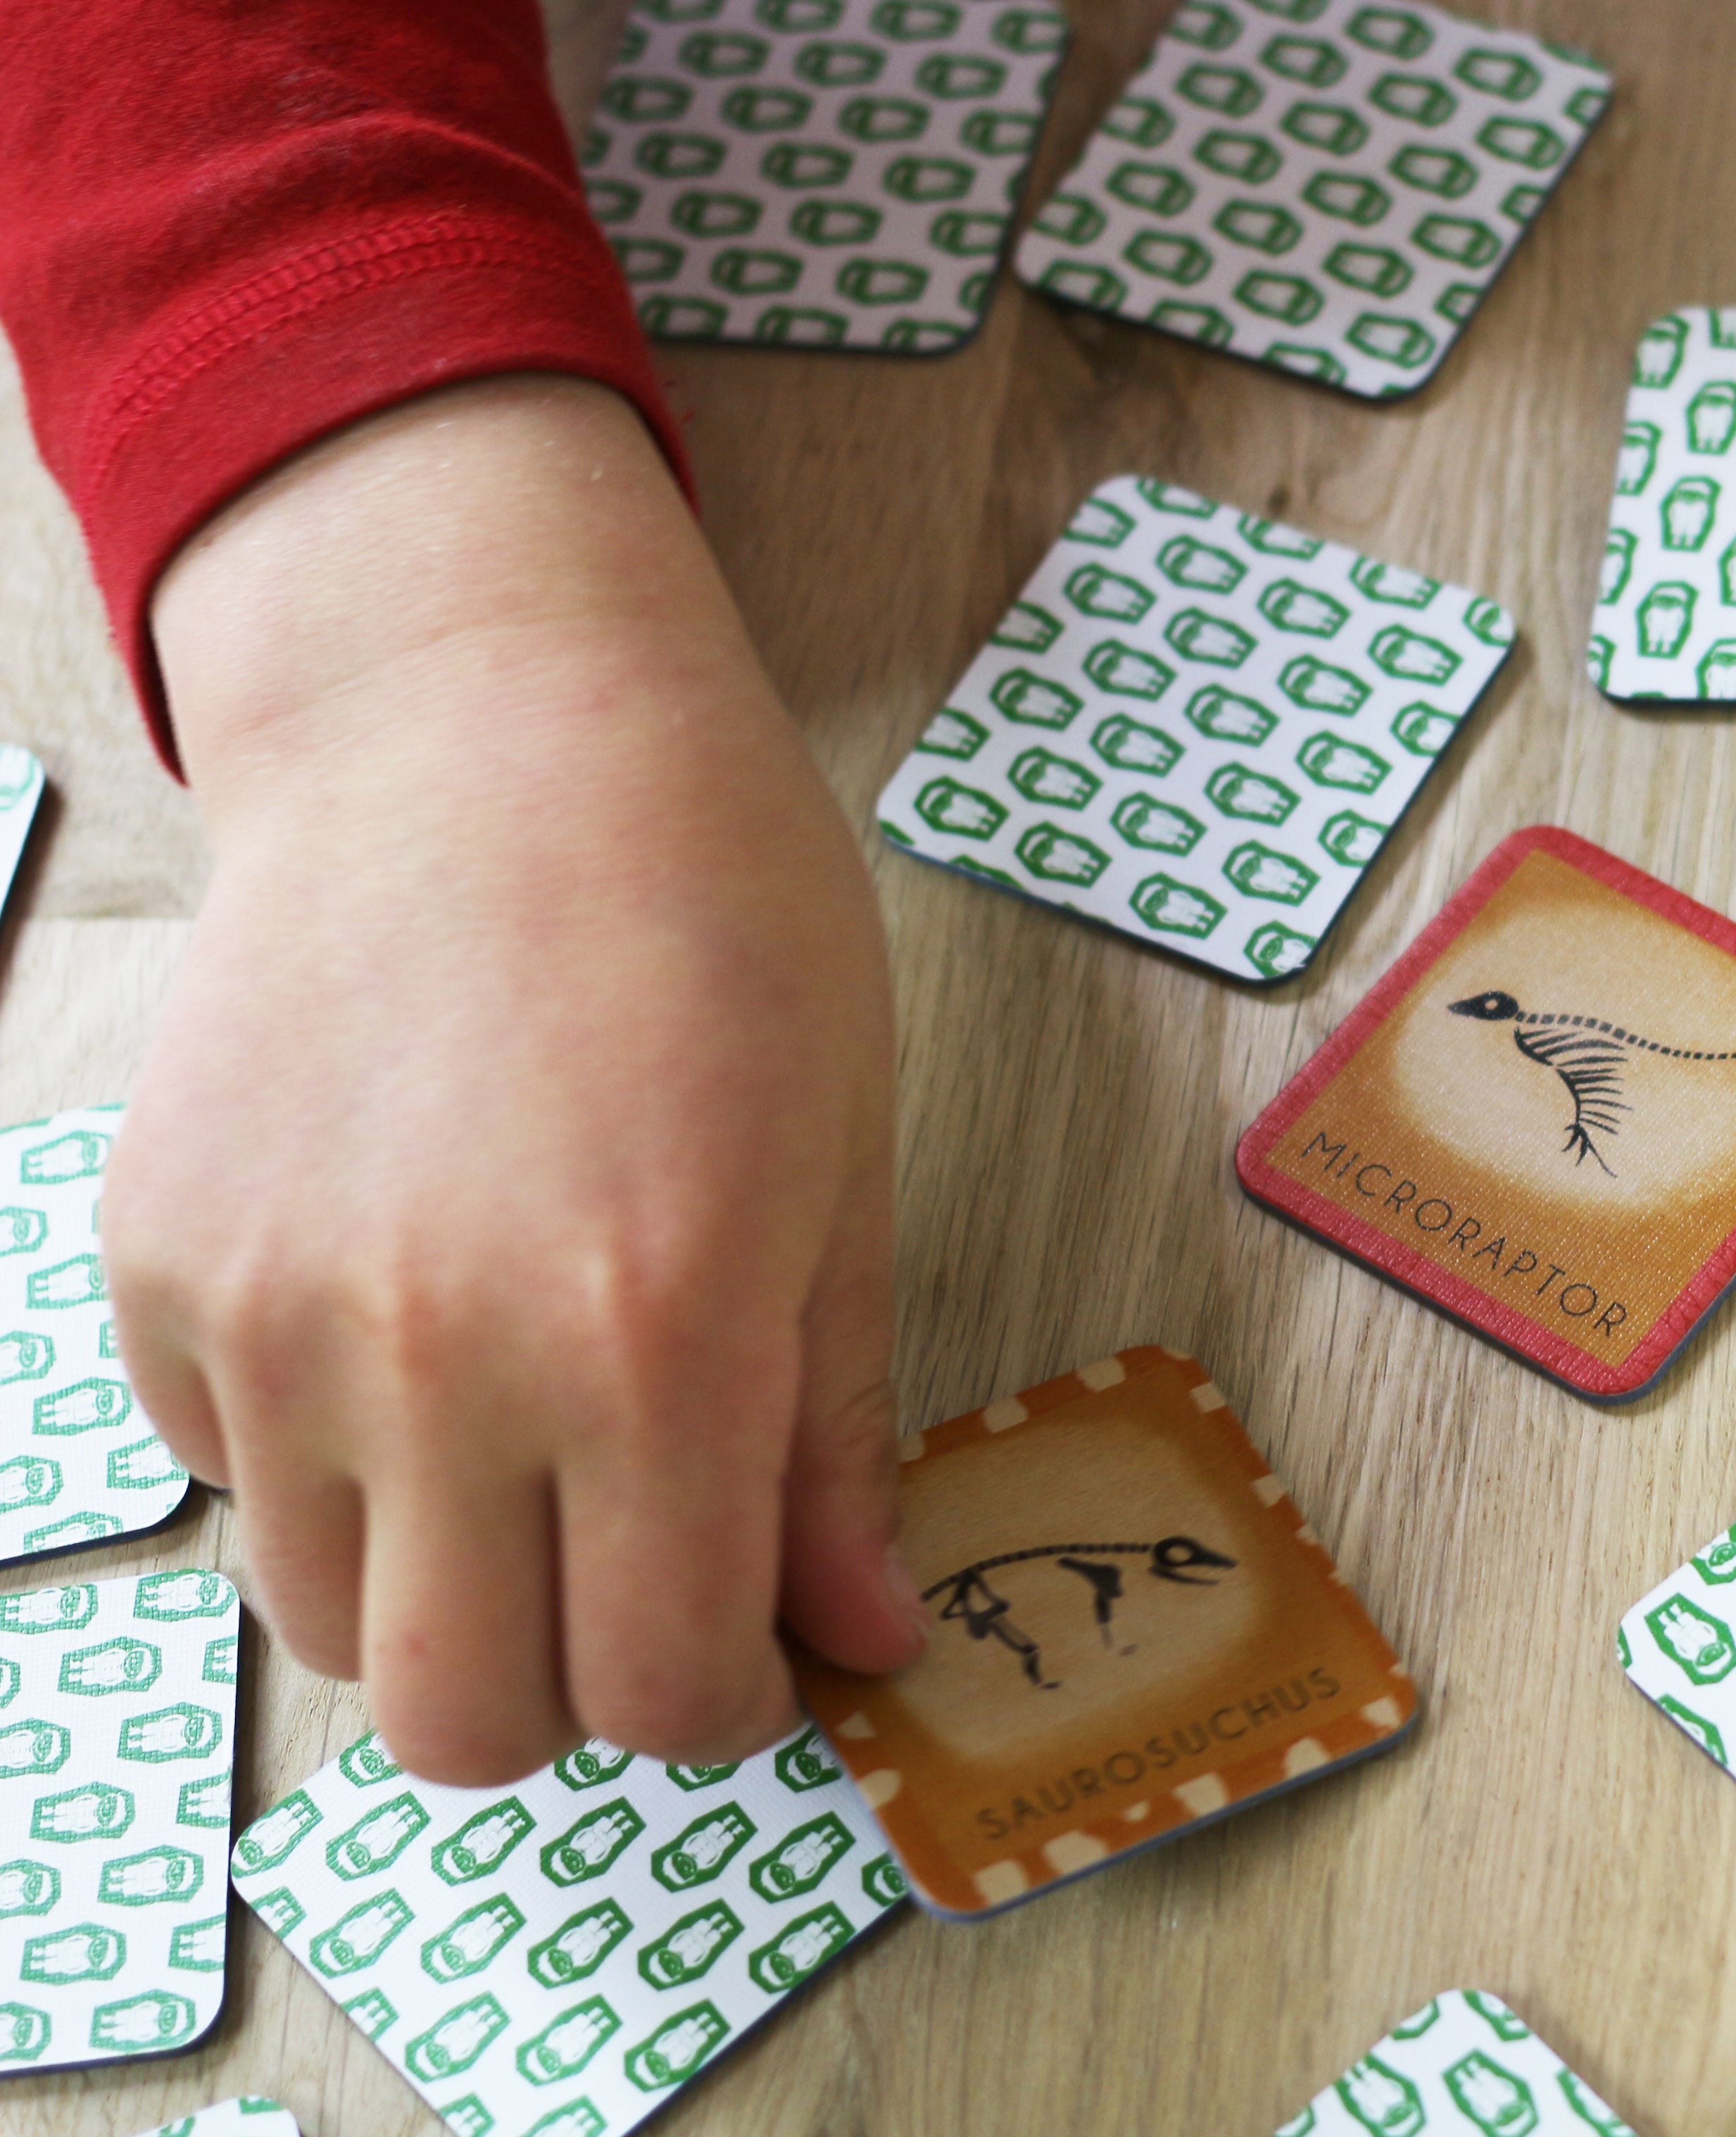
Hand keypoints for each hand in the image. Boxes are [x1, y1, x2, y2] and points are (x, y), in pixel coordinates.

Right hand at [103, 374, 928, 1784]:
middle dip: (571, 1689)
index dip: (725, 1699)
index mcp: (656, 1338)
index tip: (747, 1638)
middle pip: (466, 1721)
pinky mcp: (159, 1263)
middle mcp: (438, 1358)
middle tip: (633, 1570)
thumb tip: (865, 1636)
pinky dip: (320, 1456)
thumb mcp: (840, 1170)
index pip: (666, 1688)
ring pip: (329, 1625)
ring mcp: (271, 1316)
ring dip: (439, 1586)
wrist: (486, 726)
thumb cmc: (720, 921)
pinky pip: (227, 1472)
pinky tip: (400, 1306)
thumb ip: (834, 1435)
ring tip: (517, 1429)